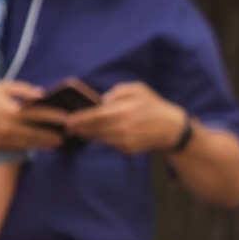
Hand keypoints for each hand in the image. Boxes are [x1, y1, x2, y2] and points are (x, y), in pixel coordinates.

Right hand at [0, 80, 61, 150]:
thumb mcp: (2, 87)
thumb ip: (23, 89)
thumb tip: (42, 94)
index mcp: (12, 110)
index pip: (39, 114)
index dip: (55, 117)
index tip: (68, 118)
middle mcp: (9, 126)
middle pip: (38, 133)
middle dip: (54, 135)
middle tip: (67, 135)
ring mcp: (4, 138)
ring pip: (30, 143)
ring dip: (45, 144)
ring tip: (57, 142)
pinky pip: (19, 148)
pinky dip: (31, 147)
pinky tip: (41, 146)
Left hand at [64, 82, 184, 153]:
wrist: (171, 128)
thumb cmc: (153, 106)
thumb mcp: (137, 89)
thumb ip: (117, 92)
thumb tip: (101, 101)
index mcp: (122, 111)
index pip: (93, 116)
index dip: (78, 119)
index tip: (67, 120)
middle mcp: (121, 128)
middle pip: (93, 130)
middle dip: (79, 129)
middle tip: (69, 128)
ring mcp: (124, 141)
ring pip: (99, 138)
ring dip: (89, 135)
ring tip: (80, 131)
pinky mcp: (128, 149)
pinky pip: (110, 144)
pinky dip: (103, 139)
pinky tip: (99, 135)